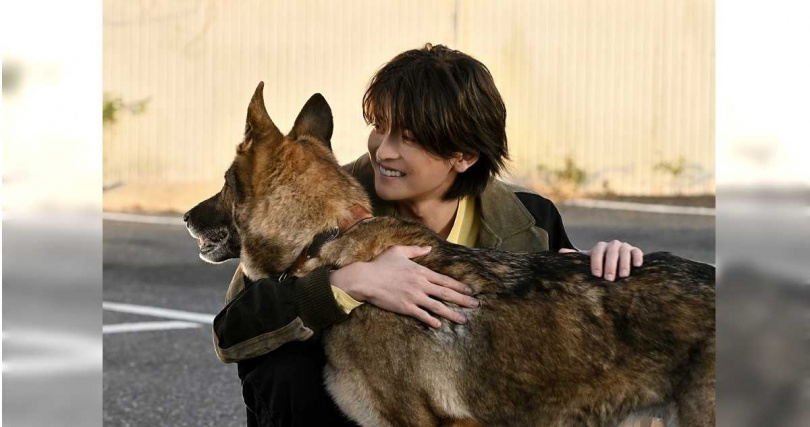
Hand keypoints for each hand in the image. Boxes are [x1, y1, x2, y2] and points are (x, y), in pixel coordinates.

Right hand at [329, 245, 479, 327]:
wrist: (366, 278)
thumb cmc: (380, 264)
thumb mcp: (398, 251)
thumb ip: (415, 250)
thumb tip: (428, 249)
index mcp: (421, 271)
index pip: (445, 280)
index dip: (459, 286)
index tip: (470, 290)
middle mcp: (420, 284)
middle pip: (446, 293)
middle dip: (463, 300)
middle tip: (476, 305)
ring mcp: (414, 297)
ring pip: (437, 306)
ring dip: (452, 314)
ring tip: (463, 320)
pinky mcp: (405, 307)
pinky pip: (422, 315)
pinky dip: (431, 320)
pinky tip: (439, 325)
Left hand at [559, 240, 642, 280]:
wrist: (616, 264)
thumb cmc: (599, 265)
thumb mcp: (588, 261)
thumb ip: (576, 257)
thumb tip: (560, 252)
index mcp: (600, 247)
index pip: (597, 252)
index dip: (596, 262)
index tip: (596, 275)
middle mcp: (612, 245)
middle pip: (611, 252)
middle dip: (610, 265)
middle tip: (609, 278)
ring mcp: (624, 247)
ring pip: (624, 252)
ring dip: (624, 263)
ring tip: (623, 276)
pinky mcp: (635, 251)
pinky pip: (637, 252)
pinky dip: (637, 257)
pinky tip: (637, 266)